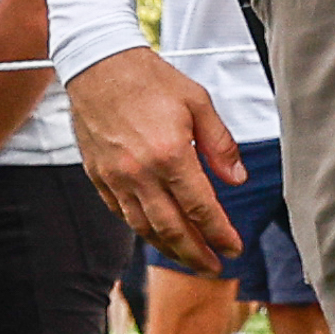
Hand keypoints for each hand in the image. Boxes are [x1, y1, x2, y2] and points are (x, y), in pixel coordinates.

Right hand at [70, 45, 243, 267]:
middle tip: (214, 268)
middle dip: (196, 254)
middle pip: (172, 230)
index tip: (234, 247)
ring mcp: (116, 177)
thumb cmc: (149, 79)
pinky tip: (155, 232)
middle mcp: (141, 173)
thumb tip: (236, 180)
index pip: (201, 209)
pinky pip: (121, 212)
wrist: (98, 65)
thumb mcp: (199, 102)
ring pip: (144, 227)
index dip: (221, 234)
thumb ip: (220, 145)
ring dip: (168, 248)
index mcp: (171, 155)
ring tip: (187, 258)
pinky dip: (141, 228)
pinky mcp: (98, 175)